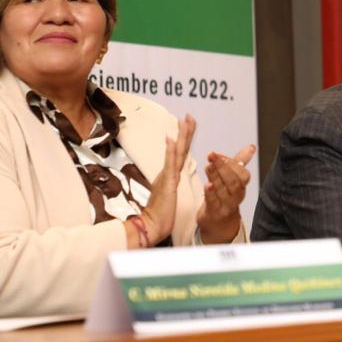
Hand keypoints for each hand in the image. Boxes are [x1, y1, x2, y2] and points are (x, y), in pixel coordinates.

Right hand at [138, 115, 195, 246]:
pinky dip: (170, 151)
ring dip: (180, 136)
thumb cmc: (160, 214)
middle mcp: (168, 172)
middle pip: (179, 148)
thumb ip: (168, 185)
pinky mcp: (167, 182)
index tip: (188, 124)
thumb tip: (170, 178)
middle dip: (185, 131)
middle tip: (189, 115)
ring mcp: (167, 176)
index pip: (180, 153)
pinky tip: (171, 140)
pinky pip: (170, 164)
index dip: (185, 138)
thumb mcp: (168, 195)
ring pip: (175, 152)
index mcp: (170, 175)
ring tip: (183, 121)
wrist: (152, 226)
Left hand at [196, 144, 255, 243]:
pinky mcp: (214, 213)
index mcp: (241, 186)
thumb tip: (251, 147)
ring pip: (223, 190)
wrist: (219, 224)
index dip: (233, 164)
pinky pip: (214, 203)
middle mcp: (236, 196)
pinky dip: (211, 194)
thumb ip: (239, 162)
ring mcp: (226, 206)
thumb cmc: (225, 198)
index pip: (243, 174)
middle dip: (223, 167)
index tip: (221, 155)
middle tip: (212, 156)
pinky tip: (207, 186)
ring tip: (209, 166)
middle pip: (234, 181)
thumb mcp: (233, 180)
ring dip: (216, 177)